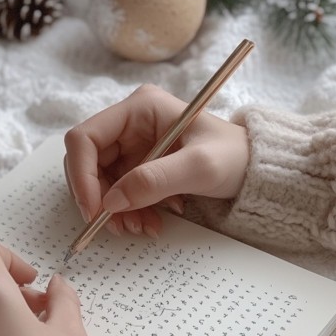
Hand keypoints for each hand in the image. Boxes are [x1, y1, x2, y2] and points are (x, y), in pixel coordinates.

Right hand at [64, 84, 248, 236]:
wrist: (254, 170)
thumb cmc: (233, 157)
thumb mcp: (199, 167)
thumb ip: (154, 181)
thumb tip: (111, 202)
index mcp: (139, 108)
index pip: (85, 137)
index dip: (81, 174)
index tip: (94, 210)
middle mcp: (129, 123)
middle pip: (88, 162)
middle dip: (99, 198)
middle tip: (117, 226)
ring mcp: (132, 146)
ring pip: (101, 182)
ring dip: (115, 211)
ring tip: (143, 227)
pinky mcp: (138, 167)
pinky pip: (118, 193)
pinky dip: (128, 213)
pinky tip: (152, 221)